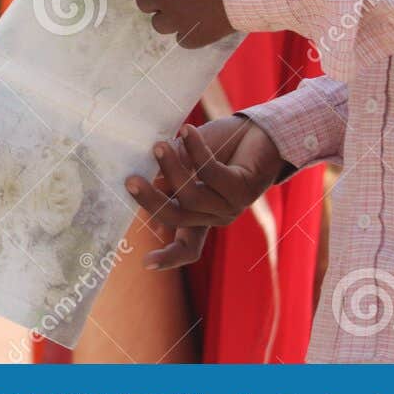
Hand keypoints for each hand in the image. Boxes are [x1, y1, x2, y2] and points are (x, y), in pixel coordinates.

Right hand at [124, 116, 284, 269]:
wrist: (262, 131)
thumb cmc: (221, 146)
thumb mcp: (188, 158)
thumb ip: (173, 172)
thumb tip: (154, 180)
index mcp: (201, 216)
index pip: (187, 245)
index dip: (168, 257)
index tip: (145, 264)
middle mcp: (216, 216)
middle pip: (177, 218)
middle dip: (152, 201)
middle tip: (130, 180)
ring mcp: (232, 205)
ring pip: (192, 196)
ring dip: (172, 169)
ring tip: (158, 145)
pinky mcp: (244, 187)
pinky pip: (211, 172)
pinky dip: (195, 150)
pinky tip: (185, 130)